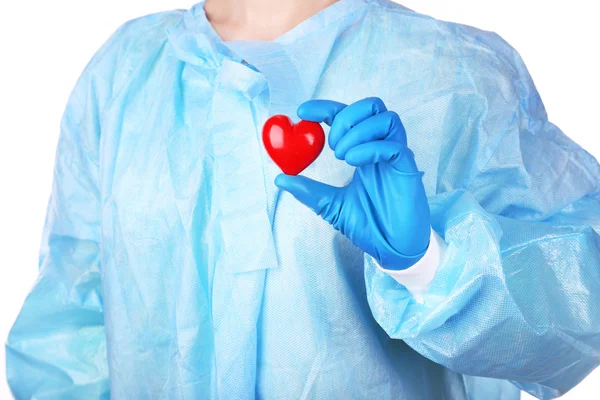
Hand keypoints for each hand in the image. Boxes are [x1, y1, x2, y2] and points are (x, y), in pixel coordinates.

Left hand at [275, 97, 430, 269]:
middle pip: (372, 106)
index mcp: (364, 152)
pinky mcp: (407, 169)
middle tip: (331, 146)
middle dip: (346, 117)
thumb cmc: (369, 225)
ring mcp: (396, 157)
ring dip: (358, 131)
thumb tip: (280, 178)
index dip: (325, 108)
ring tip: (343, 156)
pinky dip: (370, 147)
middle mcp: (381, 149)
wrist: (391, 249)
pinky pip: (393, 145)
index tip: (302, 112)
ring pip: (386, 118)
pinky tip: (354, 162)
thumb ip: (309, 191)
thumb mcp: (331, 206)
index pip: (347, 115)